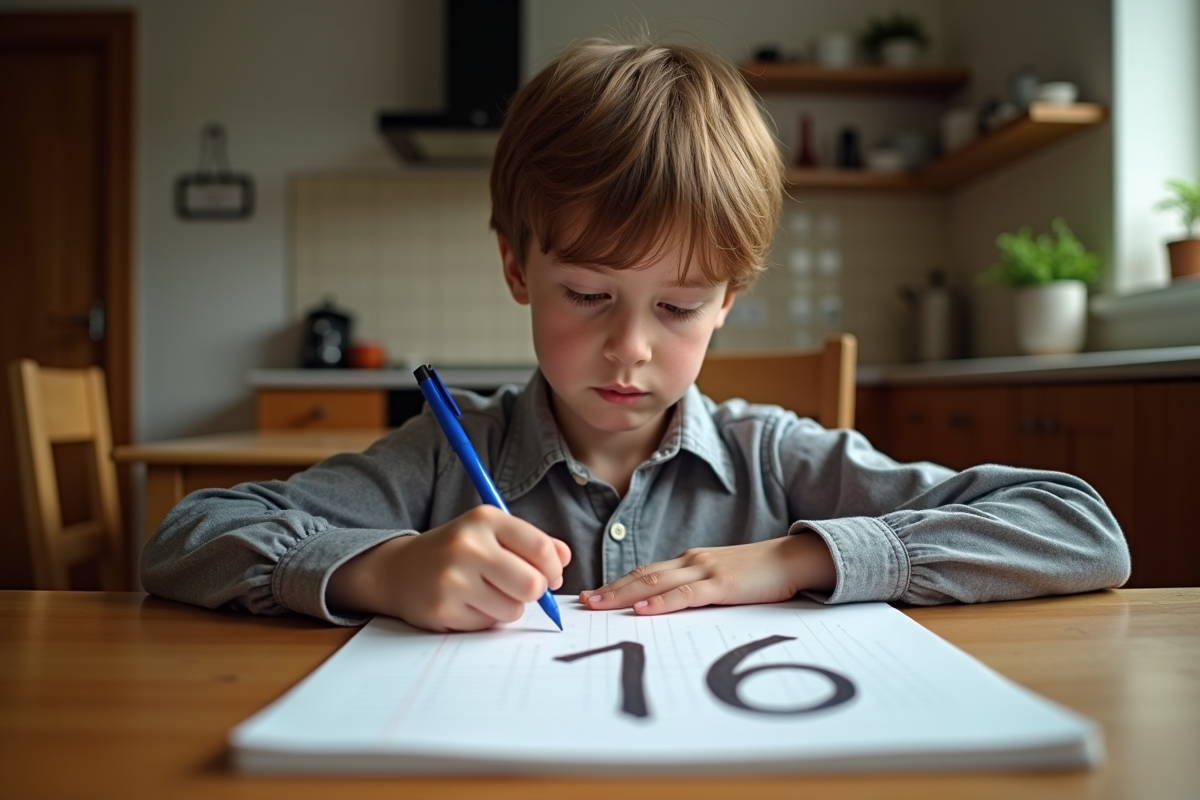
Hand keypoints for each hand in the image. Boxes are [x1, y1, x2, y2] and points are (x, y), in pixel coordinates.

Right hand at [327, 506, 570, 631]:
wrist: (398, 570)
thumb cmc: (456, 551)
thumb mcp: (491, 534)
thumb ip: (530, 543)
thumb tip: (564, 557)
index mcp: (484, 520)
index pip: (540, 549)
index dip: (555, 569)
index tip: (552, 577)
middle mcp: (467, 545)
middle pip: (532, 584)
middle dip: (534, 593)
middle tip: (521, 590)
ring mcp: (453, 579)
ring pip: (513, 610)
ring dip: (508, 608)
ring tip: (486, 594)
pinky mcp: (442, 609)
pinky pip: (488, 625)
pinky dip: (485, 619)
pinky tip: (466, 604)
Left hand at [580, 533, 834, 615]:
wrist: (793, 559)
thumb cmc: (758, 574)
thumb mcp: (720, 580)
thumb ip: (694, 590)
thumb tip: (665, 609)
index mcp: (688, 561)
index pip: (644, 572)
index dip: (615, 583)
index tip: (591, 595)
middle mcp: (691, 561)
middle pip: (641, 575)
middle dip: (609, 589)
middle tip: (582, 602)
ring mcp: (705, 570)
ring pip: (655, 581)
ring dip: (623, 594)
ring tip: (599, 605)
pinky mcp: (722, 584)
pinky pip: (685, 594)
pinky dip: (661, 601)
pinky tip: (643, 609)